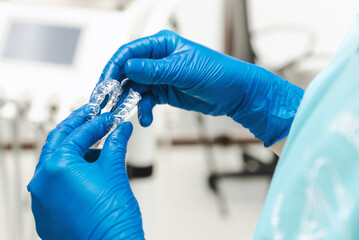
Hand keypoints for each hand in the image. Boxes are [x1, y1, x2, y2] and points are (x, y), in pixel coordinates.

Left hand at [27, 105, 143, 239]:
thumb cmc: (111, 218)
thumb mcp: (115, 171)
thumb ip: (116, 144)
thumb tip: (121, 129)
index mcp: (57, 167)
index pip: (78, 134)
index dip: (97, 122)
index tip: (108, 118)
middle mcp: (42, 182)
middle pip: (58, 143)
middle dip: (77, 128)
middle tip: (92, 118)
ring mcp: (41, 200)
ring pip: (56, 165)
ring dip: (75, 153)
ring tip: (98, 151)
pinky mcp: (46, 213)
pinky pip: (55, 185)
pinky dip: (71, 174)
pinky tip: (89, 173)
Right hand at [99, 30, 303, 146]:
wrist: (235, 93)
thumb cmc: (218, 73)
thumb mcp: (184, 70)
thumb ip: (154, 70)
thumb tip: (128, 67)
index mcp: (162, 45)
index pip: (129, 53)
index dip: (114, 68)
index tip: (105, 84)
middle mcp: (158, 60)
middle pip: (128, 72)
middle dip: (118, 88)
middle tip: (109, 103)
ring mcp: (161, 77)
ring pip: (135, 89)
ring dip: (130, 102)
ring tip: (129, 114)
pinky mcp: (165, 92)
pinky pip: (146, 101)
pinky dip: (143, 110)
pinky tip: (146, 118)